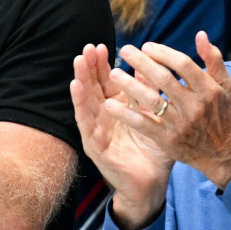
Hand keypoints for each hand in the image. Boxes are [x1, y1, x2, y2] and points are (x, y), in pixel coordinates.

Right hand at [72, 43, 173, 229]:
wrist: (152, 184)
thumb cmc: (155, 152)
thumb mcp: (155, 118)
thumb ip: (150, 94)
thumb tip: (147, 68)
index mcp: (119, 110)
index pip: (108, 83)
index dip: (103, 65)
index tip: (101, 45)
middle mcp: (105, 118)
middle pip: (94, 88)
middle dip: (90, 67)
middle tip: (88, 47)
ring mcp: (97, 132)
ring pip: (87, 101)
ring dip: (81, 80)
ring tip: (78, 61)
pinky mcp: (94, 146)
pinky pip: (86, 122)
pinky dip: (80, 103)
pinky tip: (75, 86)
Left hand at [108, 35, 230, 189]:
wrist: (222, 153)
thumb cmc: (222, 115)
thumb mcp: (224, 86)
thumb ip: (213, 59)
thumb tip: (200, 35)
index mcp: (208, 89)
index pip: (183, 65)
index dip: (163, 53)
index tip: (146, 46)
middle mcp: (194, 106)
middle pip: (164, 79)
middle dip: (142, 63)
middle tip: (125, 50)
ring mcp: (180, 124)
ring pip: (151, 100)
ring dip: (130, 86)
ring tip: (114, 73)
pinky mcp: (167, 139)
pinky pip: (143, 124)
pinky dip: (126, 114)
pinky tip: (110, 105)